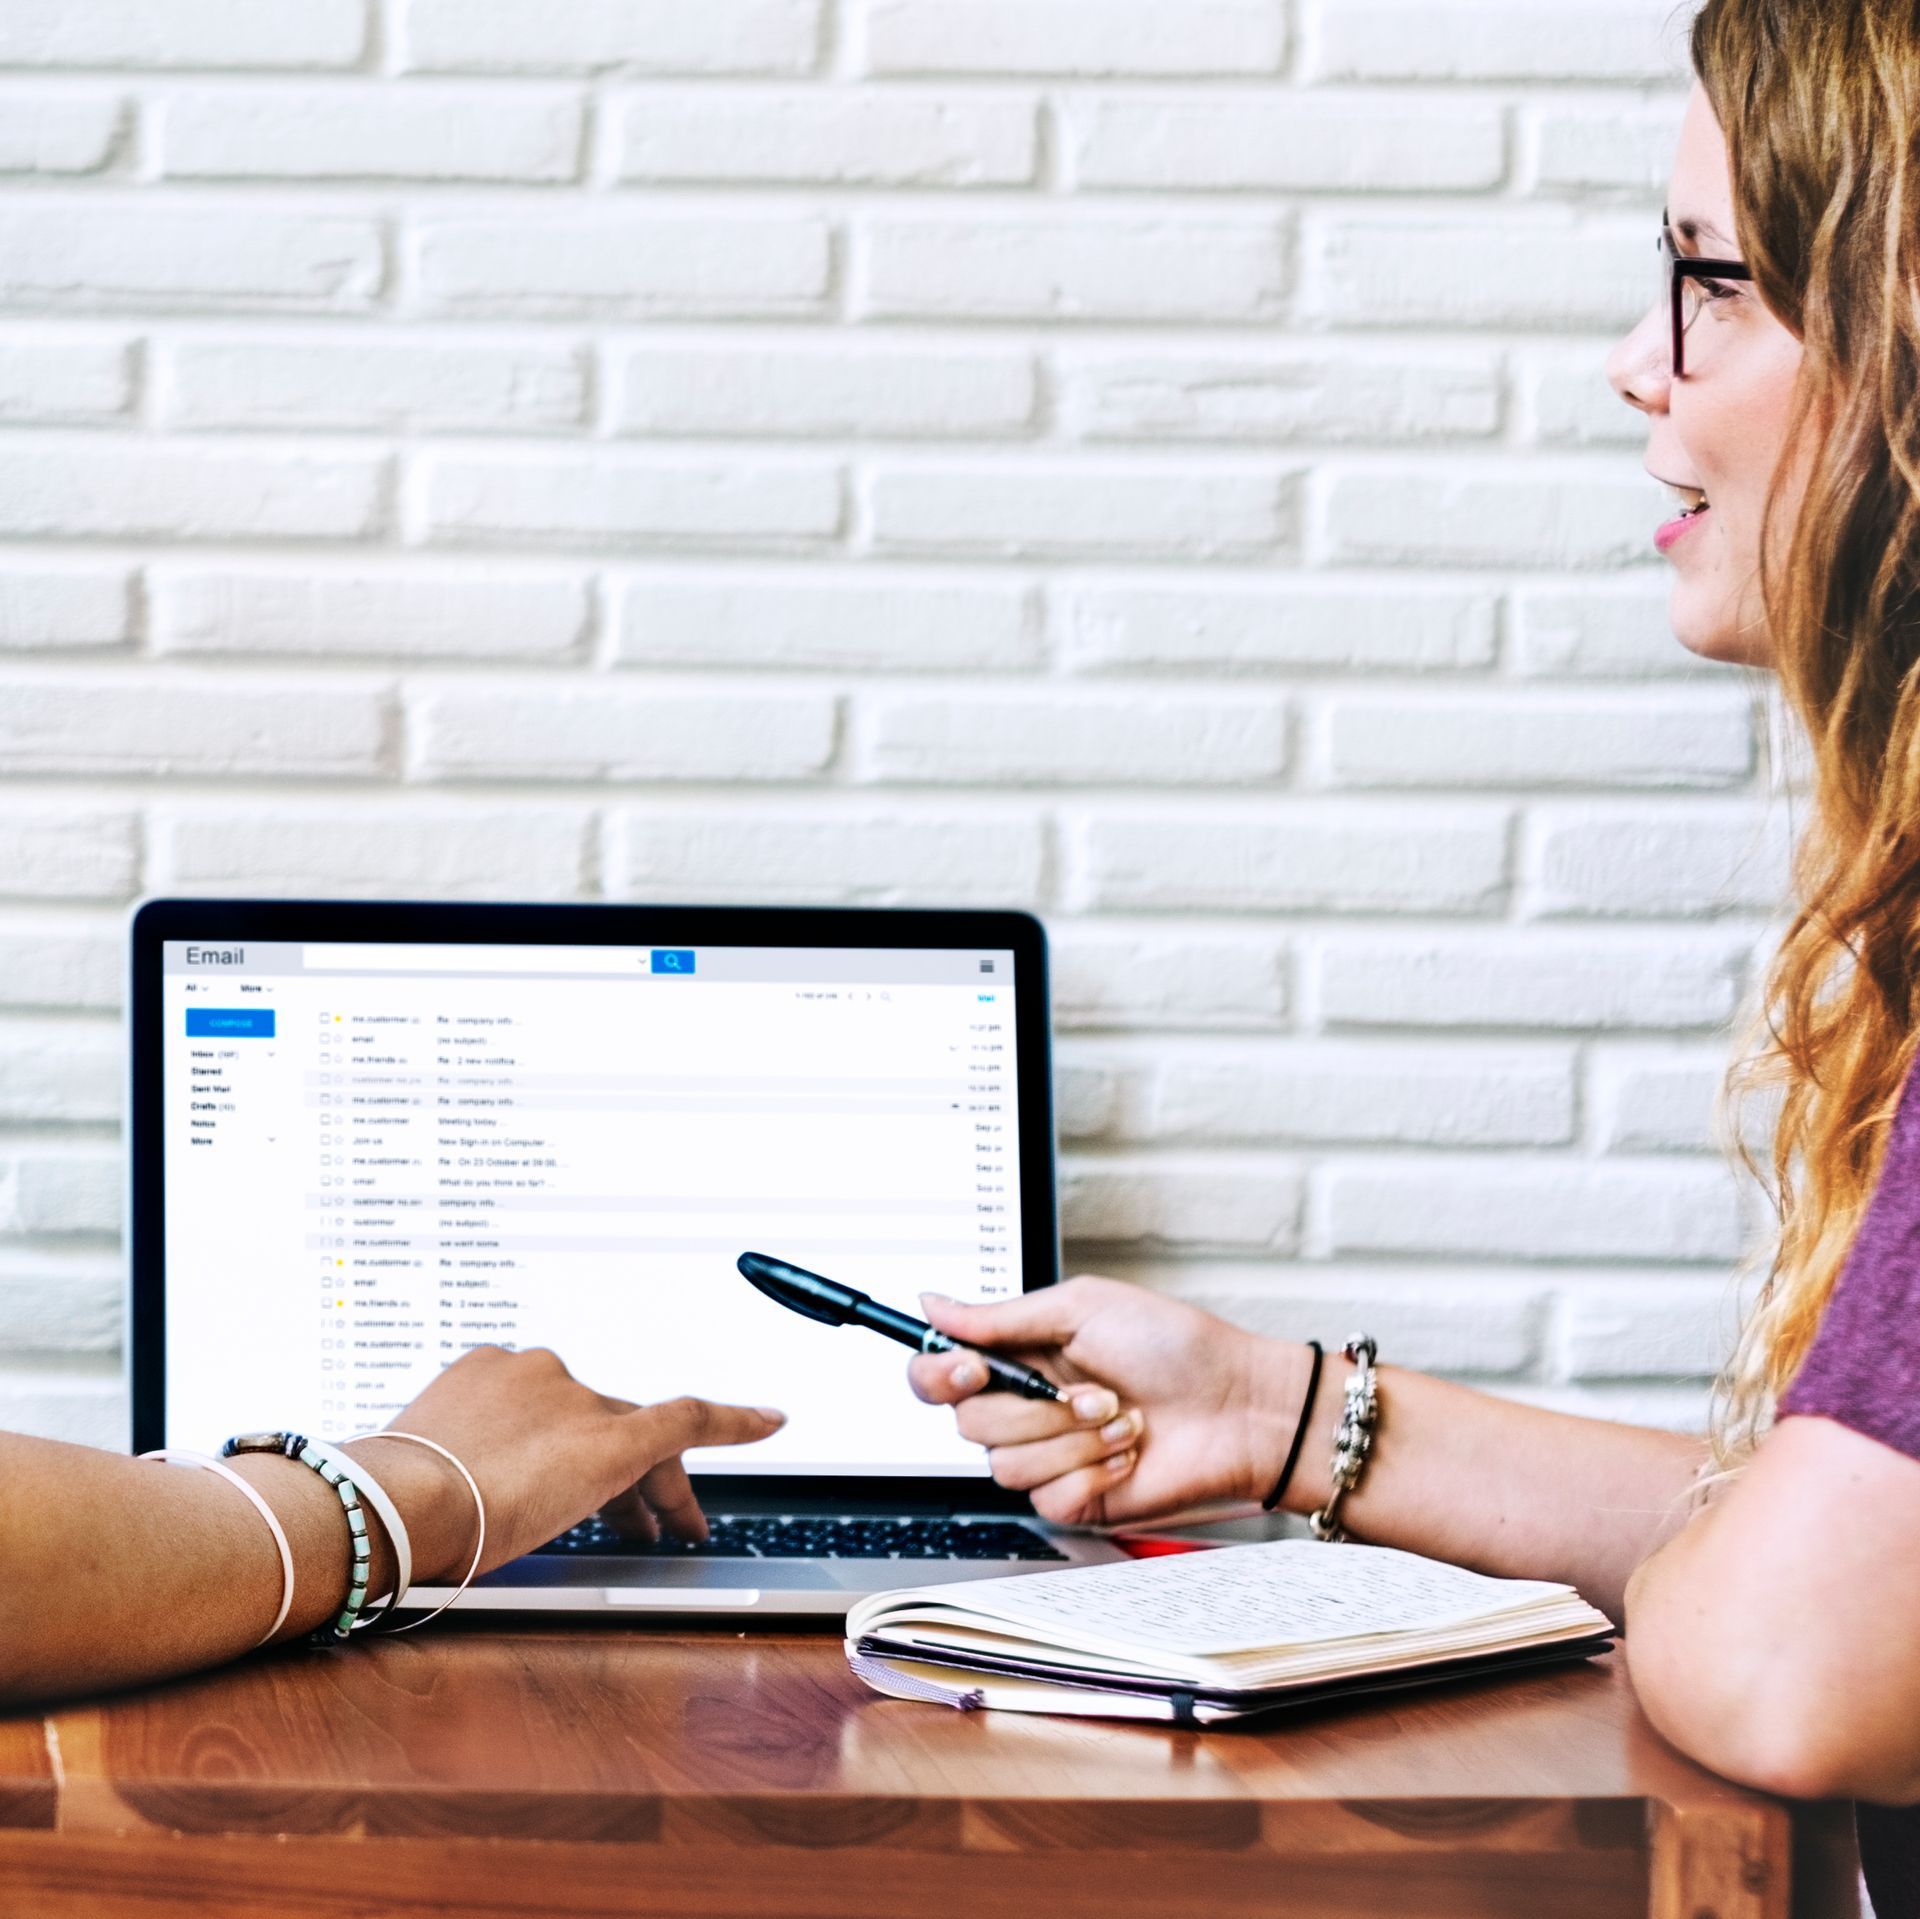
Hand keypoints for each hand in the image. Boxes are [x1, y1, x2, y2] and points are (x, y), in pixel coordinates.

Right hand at [345, 1346, 785, 1580]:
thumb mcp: (411, 1477)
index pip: (550, 1406)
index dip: (571, 1437)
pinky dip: (734, 1419)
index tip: (576, 1459)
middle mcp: (537, 1373)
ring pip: (637, 1435)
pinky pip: (689, 1418)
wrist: (394, 1503)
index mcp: (483, 1374)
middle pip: (599, 1420)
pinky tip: (770, 1421)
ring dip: (657, 1486)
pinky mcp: (615, 1435)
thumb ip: (442, 1475)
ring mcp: (577, 1401)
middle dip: (620, 1476)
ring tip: (676, 1532)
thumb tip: (429, 1507)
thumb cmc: (383, 1504)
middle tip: (638, 1524)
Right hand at [906, 1277, 1306, 1526]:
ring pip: (1005, 1464)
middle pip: (967, 1422)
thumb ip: (1001, 1316)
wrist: (1236, 1406)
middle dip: (1034, 1407)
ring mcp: (1050, 1456)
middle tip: (1089, 1389)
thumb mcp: (1083, 1307)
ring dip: (1073, 1438)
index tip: (971, 1367)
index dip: (938, 1375)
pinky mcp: (1075, 1499)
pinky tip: (1126, 1454)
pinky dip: (1092, 1472)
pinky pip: (1047, 1498)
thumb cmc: (1175, 1347)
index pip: (939, 1375)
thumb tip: (935, 1305)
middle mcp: (1027, 1407)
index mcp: (1020, 1356)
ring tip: (1121, 1418)